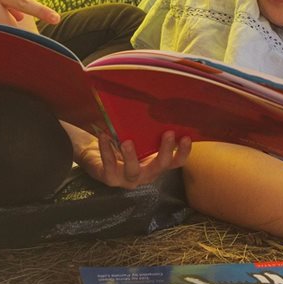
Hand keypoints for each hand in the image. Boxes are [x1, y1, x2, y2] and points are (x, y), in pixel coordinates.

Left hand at [67, 125, 192, 189]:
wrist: (96, 155)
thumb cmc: (121, 142)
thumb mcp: (138, 137)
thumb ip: (149, 130)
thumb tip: (159, 104)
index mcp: (155, 164)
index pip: (174, 162)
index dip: (182, 152)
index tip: (186, 136)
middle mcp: (145, 175)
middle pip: (159, 166)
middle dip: (164, 150)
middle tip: (168, 133)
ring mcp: (127, 179)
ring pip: (133, 171)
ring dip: (131, 156)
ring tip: (128, 142)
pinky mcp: (110, 179)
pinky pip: (109, 165)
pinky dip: (107, 150)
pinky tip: (105, 136)